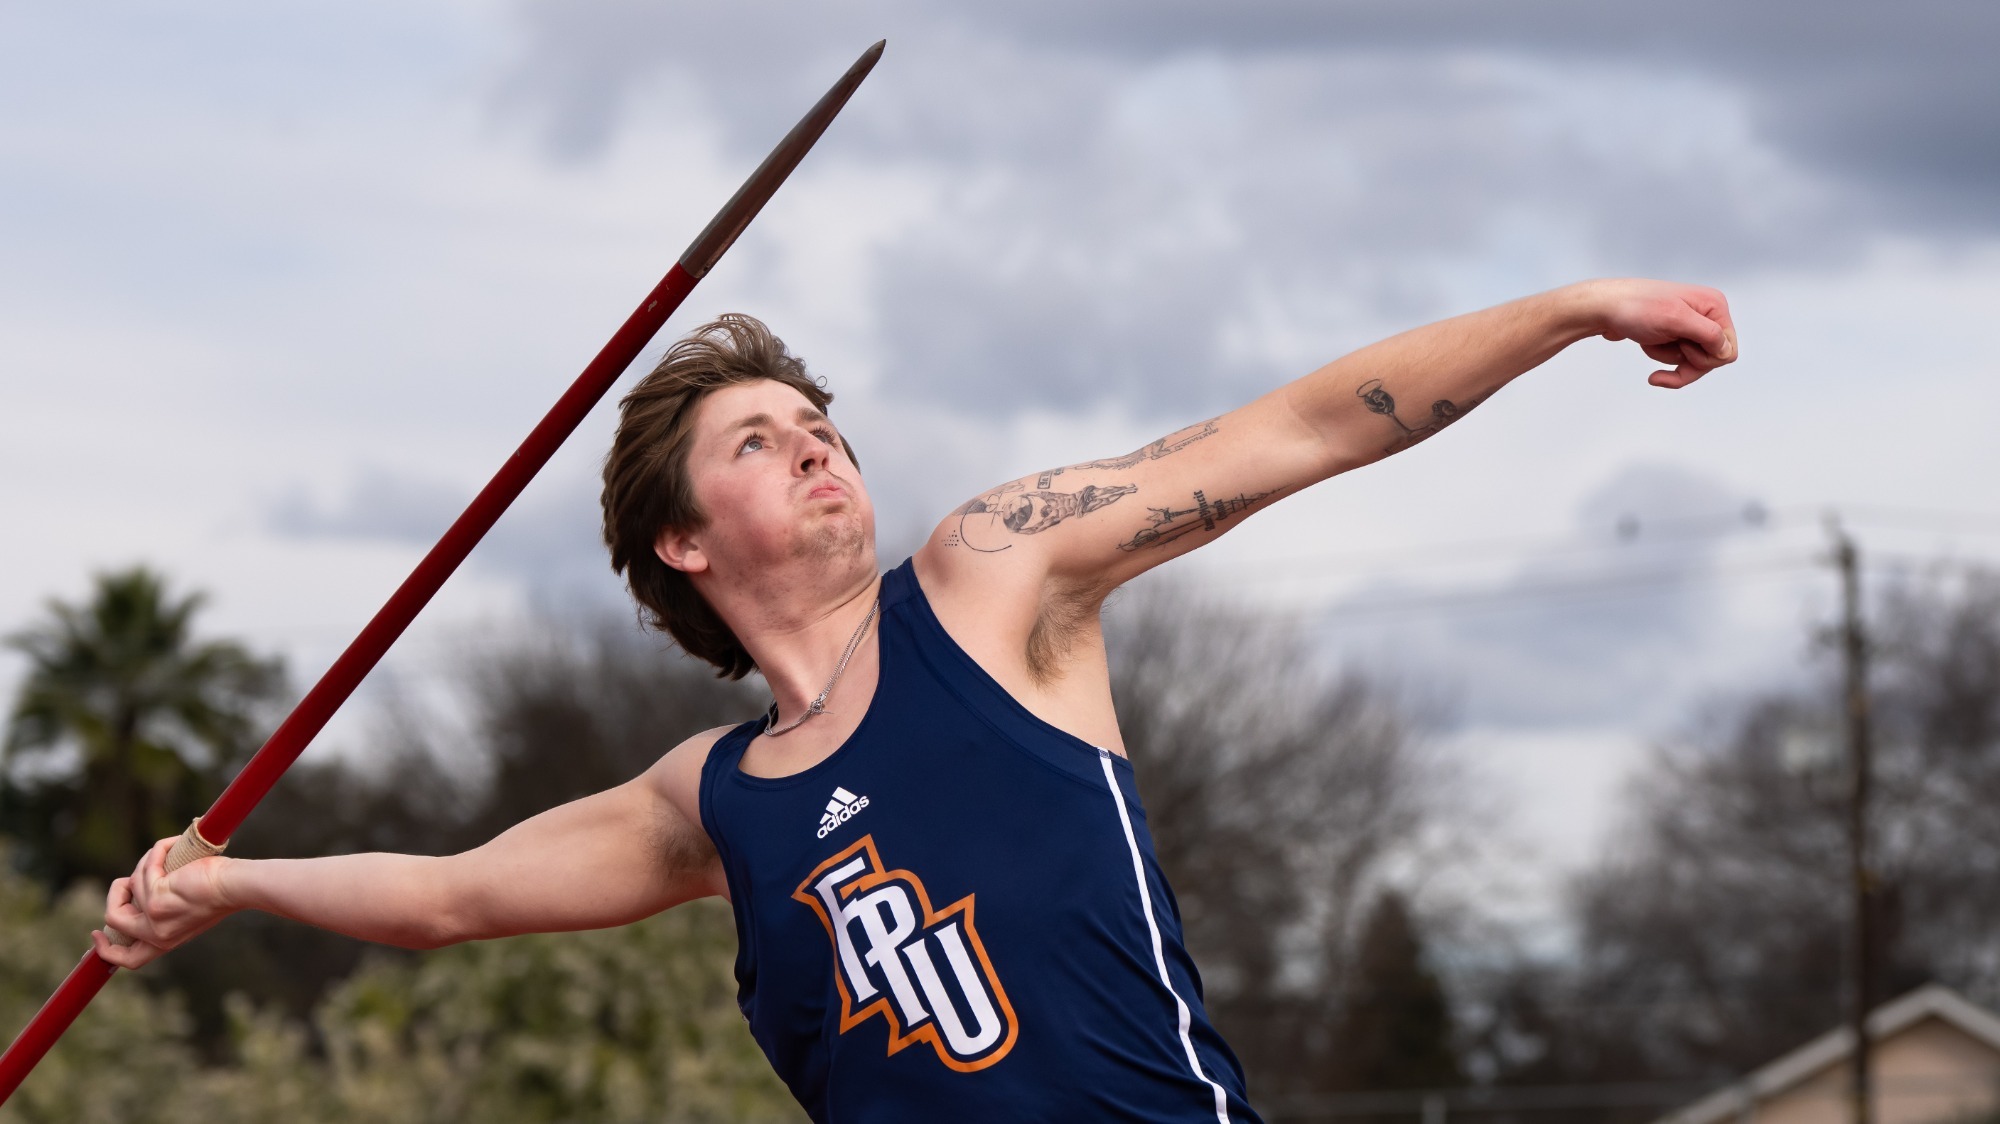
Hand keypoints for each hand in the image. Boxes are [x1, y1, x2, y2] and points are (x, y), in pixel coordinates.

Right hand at [92, 835, 237, 969]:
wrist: (237, 887)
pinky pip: (145, 868)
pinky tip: (173, 845)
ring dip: (145, 865)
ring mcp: (154, 919)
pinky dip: (156, 852)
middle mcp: (158, 936)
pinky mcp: (157, 900)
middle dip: (114, 896)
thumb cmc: (220, 891)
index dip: (106, 950)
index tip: (96, 934)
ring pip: (129, 887)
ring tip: (171, 855)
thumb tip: (135, 893)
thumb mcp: (186, 911)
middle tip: (126, 880)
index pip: (128, 960)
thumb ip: (160, 910)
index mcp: (165, 942)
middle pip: (114, 924)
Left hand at [1588, 279, 1737, 388]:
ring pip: (1692, 361)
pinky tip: (1647, 344)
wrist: (1603, 308)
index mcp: (1714, 306)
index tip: (1683, 347)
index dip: (1706, 358)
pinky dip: (1660, 356)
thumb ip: (1707, 334)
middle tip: (1664, 344)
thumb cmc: (1636, 308)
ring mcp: (1690, 325)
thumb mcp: (1675, 320)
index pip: (1728, 350)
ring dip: (1668, 357)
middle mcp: (1706, 315)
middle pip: (1711, 359)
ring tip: (1652, 340)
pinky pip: (1676, 359)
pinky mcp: (1675, 334)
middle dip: (1685, 360)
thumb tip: (1727, 351)